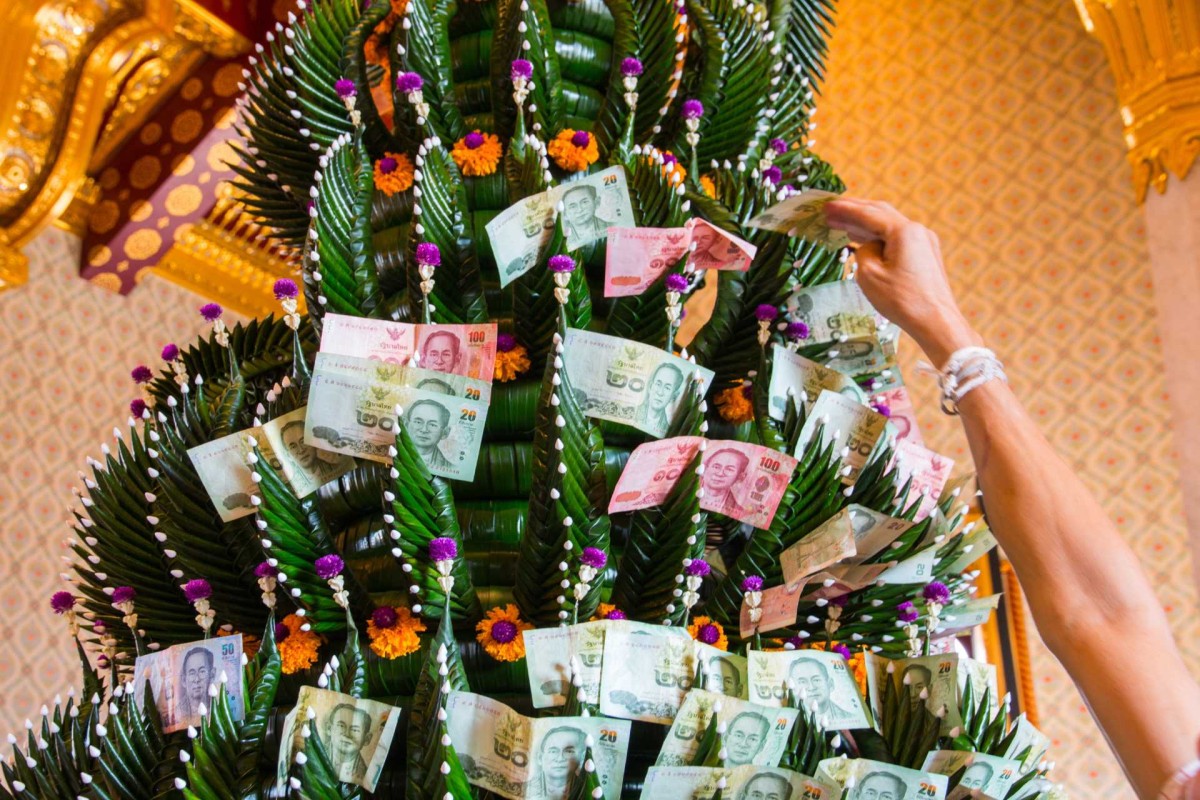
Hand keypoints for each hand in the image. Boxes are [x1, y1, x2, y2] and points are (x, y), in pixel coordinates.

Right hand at [824, 197, 980, 366]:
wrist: (936, 322)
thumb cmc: (902, 301)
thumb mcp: (869, 276)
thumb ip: (863, 252)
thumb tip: (868, 246)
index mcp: (903, 231)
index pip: (868, 214)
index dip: (844, 209)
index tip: (826, 206)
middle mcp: (917, 230)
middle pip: (880, 213)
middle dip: (854, 211)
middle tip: (831, 210)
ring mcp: (924, 241)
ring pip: (889, 226)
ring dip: (865, 224)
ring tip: (842, 224)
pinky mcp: (926, 254)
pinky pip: (898, 239)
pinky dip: (879, 237)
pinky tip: (865, 240)